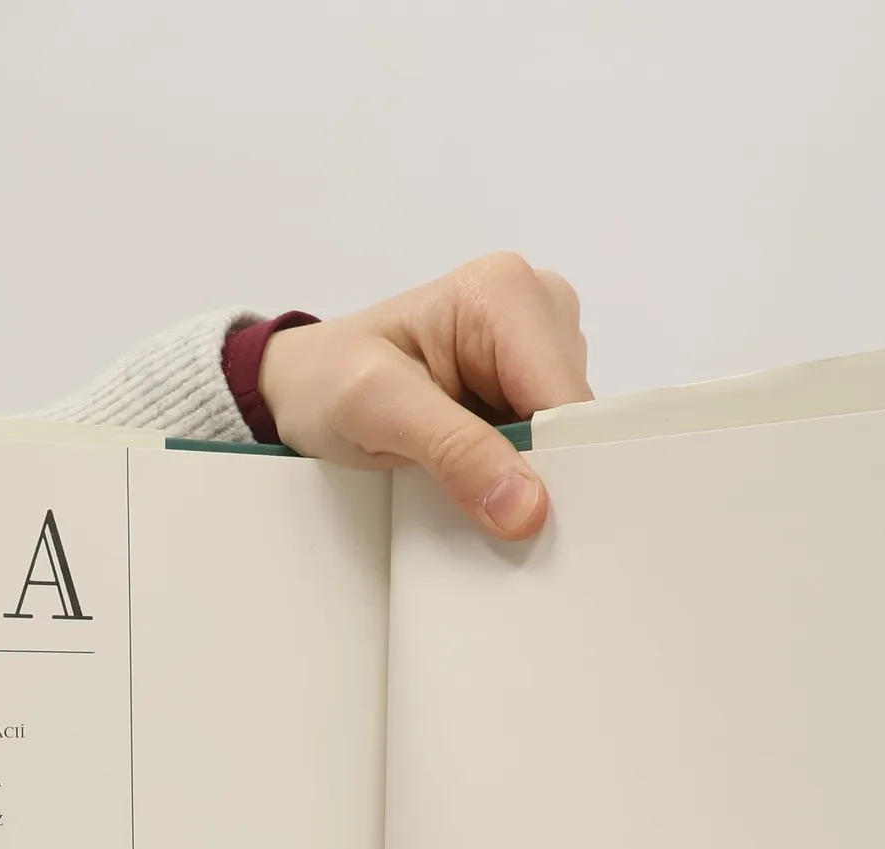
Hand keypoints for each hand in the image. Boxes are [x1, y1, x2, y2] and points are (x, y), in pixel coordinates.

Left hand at [256, 252, 591, 539]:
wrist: (307, 384)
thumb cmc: (330, 381)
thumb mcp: (377, 409)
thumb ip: (454, 452)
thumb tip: (528, 506)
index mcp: (506, 294)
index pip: (565, 396)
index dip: (559, 463)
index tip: (536, 519)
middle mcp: (536, 308)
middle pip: (577, 414)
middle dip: (548, 470)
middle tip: (496, 511)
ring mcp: (537, 347)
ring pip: (570, 433)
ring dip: (534, 473)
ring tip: (472, 480)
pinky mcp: (528, 383)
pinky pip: (550, 440)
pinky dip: (525, 471)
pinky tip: (486, 477)